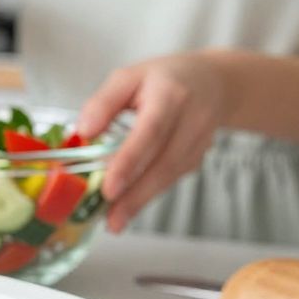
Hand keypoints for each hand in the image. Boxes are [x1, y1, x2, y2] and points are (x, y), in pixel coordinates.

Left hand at [76, 53, 228, 231]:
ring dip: (141, 201)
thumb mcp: (129, 77)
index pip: (150, 132)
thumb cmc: (162, 79)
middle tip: (110, 219)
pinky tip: (128, 208)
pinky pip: (171, 179)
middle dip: (135, 194)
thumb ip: (104, 102)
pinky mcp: (198, 157)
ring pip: (169, 176)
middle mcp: (192, 120)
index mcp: (170, 95)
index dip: (130, 161)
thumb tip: (83, 131)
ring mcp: (200, 142)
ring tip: (114, 221)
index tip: (110, 187)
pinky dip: (149, 194)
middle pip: (163, 162)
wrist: (215, 82)